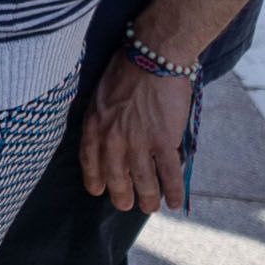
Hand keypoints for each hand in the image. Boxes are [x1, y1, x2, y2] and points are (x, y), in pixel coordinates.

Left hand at [79, 53, 195, 212]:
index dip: (94, 179)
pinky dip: (172, 191)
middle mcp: (113, 140)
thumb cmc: (127, 68)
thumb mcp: (100, 94)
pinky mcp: (163, 141)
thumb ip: (102, 117)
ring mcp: (138, 143)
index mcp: (95, 126)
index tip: (98, 190)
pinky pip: (168, 174)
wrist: (153, 57)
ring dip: (147, 199)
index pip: (90, 161)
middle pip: (116, 177)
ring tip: (150, 207)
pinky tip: (174, 202)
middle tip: (126, 205)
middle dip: (121, 196)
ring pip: (143, 181)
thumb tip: (106, 130)